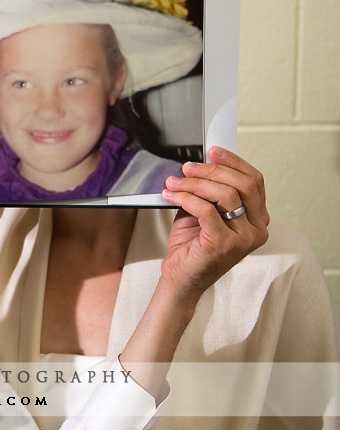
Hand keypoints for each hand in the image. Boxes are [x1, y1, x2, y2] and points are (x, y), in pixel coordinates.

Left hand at [159, 146, 268, 306]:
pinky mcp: (223, 244)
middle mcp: (257, 229)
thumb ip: (208, 192)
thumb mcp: (204, 212)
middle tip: (187, 167)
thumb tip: (198, 166)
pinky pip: (206, 210)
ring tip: (174, 182)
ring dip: (194, 184)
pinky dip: (186, 197)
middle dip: (212, 170)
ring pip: (225, 195)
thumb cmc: (192, 246)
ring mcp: (243, 238)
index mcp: (258, 220)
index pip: (255, 181)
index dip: (234, 162)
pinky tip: (171, 195)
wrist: (181, 278)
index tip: (213, 151)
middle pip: (243, 185)